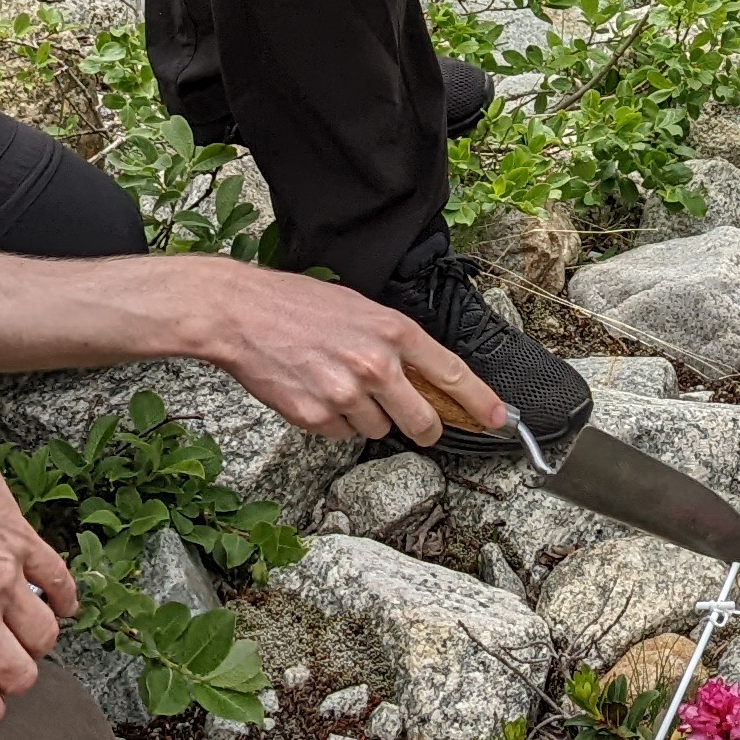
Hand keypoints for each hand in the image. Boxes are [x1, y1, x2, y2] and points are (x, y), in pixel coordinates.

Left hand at [0, 417, 78, 731]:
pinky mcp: (23, 540)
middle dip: (14, 681)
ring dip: (37, 641)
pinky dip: (64, 599)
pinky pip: (60, 583)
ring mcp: (3, 577)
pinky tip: (57, 602)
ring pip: (47, 636)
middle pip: (21, 676)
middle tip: (2, 667)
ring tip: (22, 631)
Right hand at [167, 259, 498, 445]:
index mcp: (393, 332)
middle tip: (417, 424)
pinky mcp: (316, 417)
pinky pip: (340, 435)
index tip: (498, 418)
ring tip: (337, 383)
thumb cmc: (298, 305)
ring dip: (366, 417)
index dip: (481, 402)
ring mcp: (346, 395)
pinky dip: (333, 421)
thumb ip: (395, 342)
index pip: (452, 374)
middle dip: (423, 427)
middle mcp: (376, 366)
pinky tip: (315, 392)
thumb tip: (426, 377)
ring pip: (378, 429)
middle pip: (422, 421)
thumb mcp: (360, 309)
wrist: (240, 313)